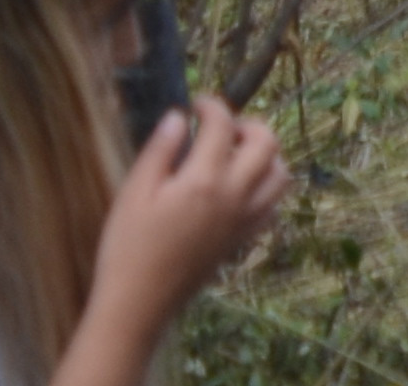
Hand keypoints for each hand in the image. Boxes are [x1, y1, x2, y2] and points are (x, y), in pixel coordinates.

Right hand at [88, 98, 291, 330]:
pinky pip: (273, 203)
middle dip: (249, 124)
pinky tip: (239, 186)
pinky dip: (266, 185)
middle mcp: (235, 196)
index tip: (197, 104)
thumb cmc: (127, 248)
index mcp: (204, 181)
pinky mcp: (244, 239)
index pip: (222, 126)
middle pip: (267, 143)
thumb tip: (178, 117)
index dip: (212, 106)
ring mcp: (245, 219)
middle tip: (222, 127)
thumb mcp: (133, 195)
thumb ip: (159, 152)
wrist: (139, 303)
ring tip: (235, 153)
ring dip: (265, 154)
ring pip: (280, 173)